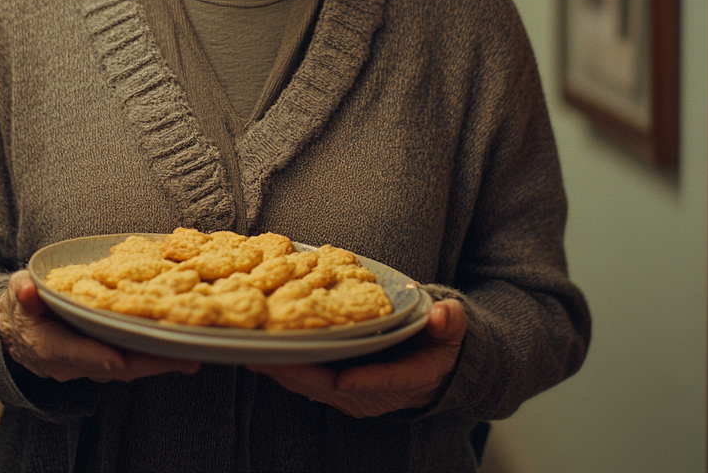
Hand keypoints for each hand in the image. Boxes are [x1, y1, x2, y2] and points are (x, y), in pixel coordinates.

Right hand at [0, 270, 200, 382]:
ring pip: (126, 368)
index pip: (73, 352)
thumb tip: (28, 289)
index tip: (118, 359)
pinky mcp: (102, 361)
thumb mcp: (16, 293)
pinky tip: (178, 349)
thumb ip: (22, 291)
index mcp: (47, 345)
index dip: (95, 356)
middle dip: (147, 364)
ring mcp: (88, 366)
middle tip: (181, 358)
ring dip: (157, 364)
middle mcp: (71, 363)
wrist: (18, 331)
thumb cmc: (22, 306)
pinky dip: (153, 358)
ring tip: (190, 356)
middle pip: (112, 367)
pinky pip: (130, 362)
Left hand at [247, 298, 466, 418]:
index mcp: (407, 380)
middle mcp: (375, 393)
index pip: (384, 383)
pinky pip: (308, 379)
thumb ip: (450, 322)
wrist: (433, 364)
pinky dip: (285, 367)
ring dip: (285, 371)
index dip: (365, 381)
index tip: (345, 378)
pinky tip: (261, 353)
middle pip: (334, 387)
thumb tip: (446, 315)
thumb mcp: (452, 331)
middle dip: (303, 373)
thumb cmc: (440, 344)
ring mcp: (354, 392)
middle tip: (271, 355)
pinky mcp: (337, 385)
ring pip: (314, 385)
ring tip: (255, 352)